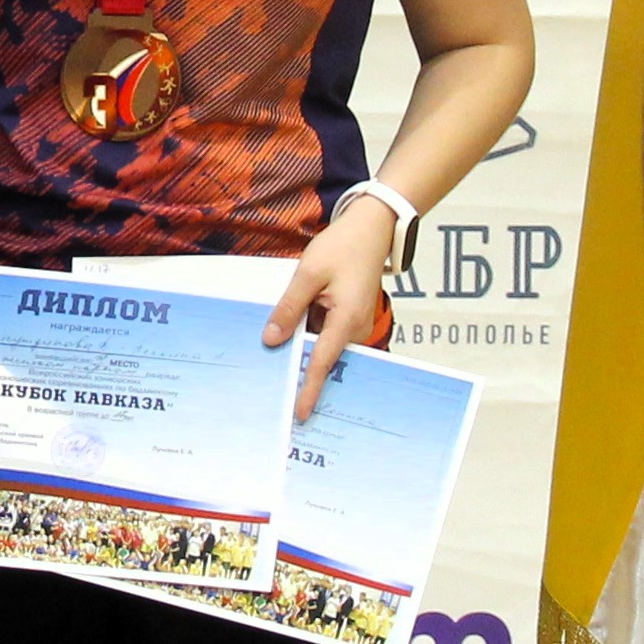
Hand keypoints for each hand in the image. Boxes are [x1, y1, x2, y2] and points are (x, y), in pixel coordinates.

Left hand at [265, 194, 404, 420]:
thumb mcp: (308, 275)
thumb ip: (289, 308)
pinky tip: (289, 333)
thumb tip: (272, 340)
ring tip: (273, 362)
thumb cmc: (342, 247)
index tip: (300, 414)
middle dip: (300, 373)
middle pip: (323, 359)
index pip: (322, 363)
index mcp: (346, 321)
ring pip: (323, 346)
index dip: (309, 389)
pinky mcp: (351, 318)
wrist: (372, 229)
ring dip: (302, 351)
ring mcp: (355, 325)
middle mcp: (355, 329)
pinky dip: (309, 336)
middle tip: (274, 392)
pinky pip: (327, 334)